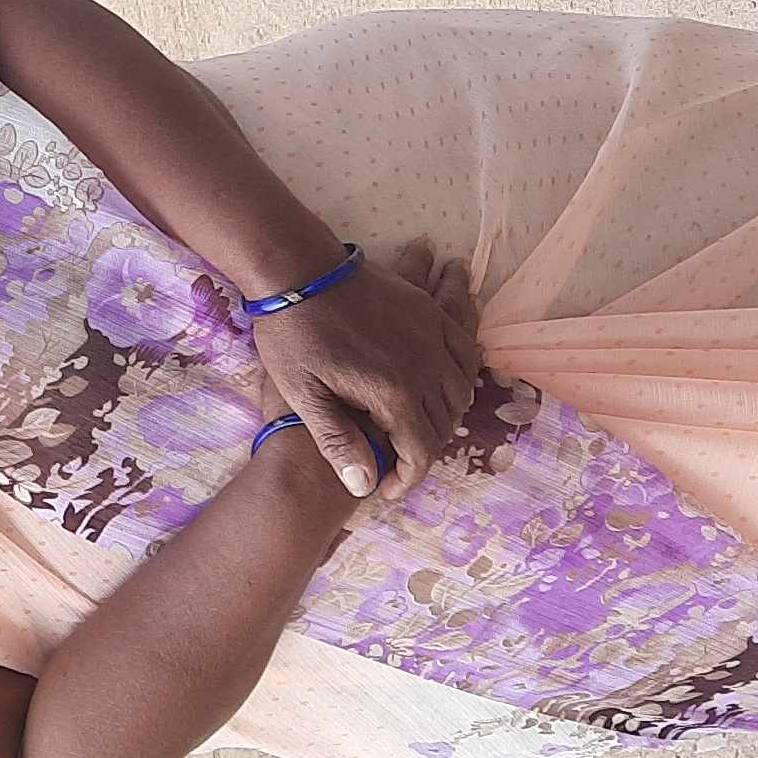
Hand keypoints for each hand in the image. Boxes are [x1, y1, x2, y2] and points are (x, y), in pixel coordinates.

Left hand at [253, 238, 479, 499]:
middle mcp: (423, 365)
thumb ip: (336, 441)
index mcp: (392, 392)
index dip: (407, 478)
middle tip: (396, 461)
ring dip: (445, 415)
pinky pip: (465, 348)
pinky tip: (445, 383)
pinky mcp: (429, 311)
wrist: (295, 267)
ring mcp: (430, 334)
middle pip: (443, 424)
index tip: (386, 489)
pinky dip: (463, 372)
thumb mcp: (303, 394)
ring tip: (416, 428)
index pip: (420, 451)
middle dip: (423, 450)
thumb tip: (364, 486)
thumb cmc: (292, 334)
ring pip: (461, 390)